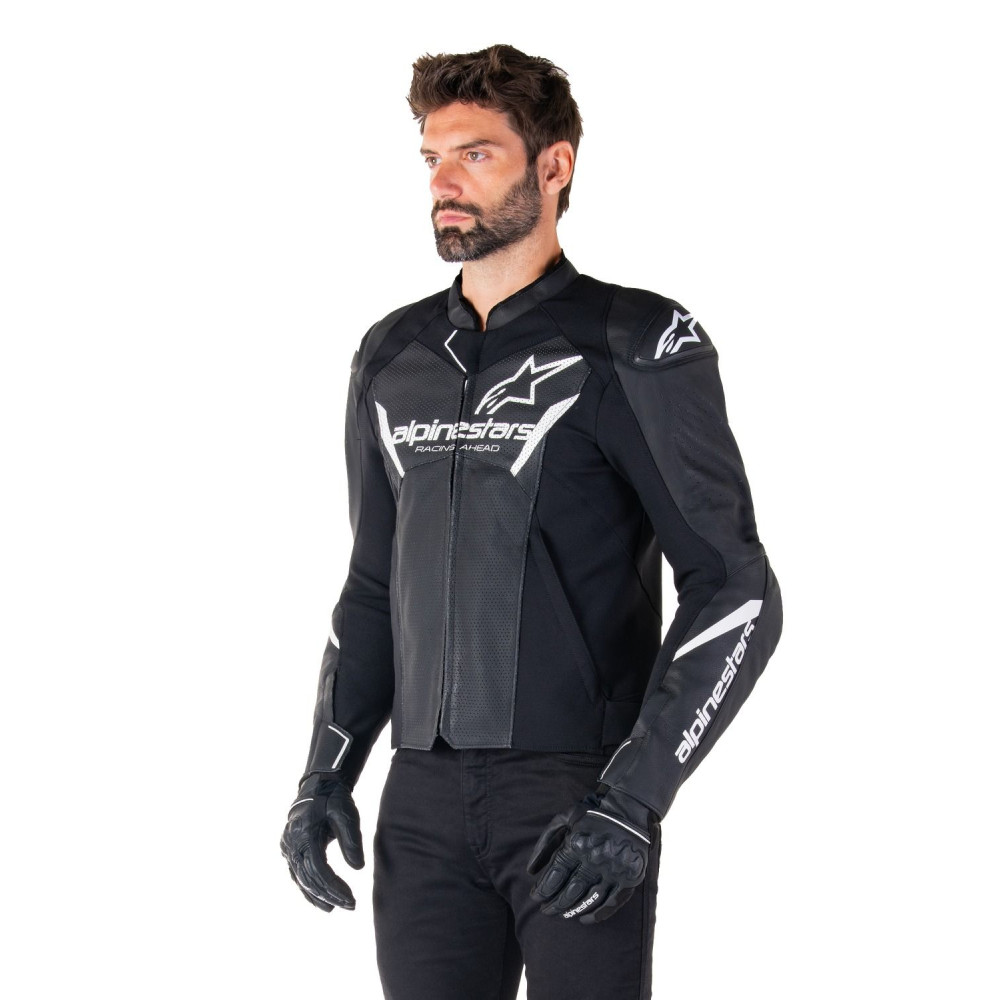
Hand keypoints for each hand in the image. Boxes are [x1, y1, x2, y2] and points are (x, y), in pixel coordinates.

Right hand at [280, 772, 364, 911]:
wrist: (318, 785)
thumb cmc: (334, 798)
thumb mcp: (346, 814)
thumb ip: (352, 840)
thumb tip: (358, 868)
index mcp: (303, 834)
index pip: (318, 870)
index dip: (334, 887)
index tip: (351, 898)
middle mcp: (291, 844)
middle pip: (309, 878)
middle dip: (329, 895)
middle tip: (350, 905)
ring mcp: (287, 848)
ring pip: (301, 880)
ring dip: (318, 896)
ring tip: (335, 908)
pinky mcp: (290, 850)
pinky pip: (297, 874)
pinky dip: (309, 888)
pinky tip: (321, 900)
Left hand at [526, 787, 654, 924]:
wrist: (628, 811)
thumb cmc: (592, 815)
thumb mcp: (564, 819)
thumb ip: (545, 842)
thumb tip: (531, 870)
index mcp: (576, 845)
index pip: (554, 876)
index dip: (543, 890)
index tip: (536, 897)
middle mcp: (593, 860)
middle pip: (569, 891)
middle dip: (554, 905)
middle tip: (546, 911)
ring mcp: (612, 871)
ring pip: (589, 900)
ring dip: (573, 910)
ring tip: (562, 915)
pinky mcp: (628, 879)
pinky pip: (611, 903)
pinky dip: (597, 915)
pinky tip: (585, 919)